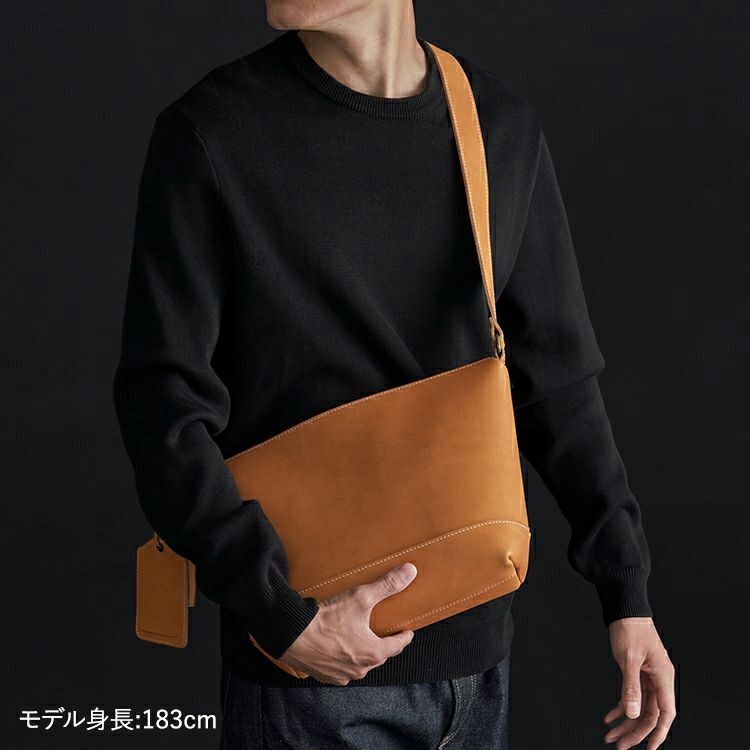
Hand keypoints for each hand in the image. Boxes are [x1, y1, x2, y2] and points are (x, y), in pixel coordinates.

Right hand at [279, 562, 417, 684]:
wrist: (294, 635)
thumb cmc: (328, 619)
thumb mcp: (361, 597)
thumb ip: (387, 585)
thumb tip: (409, 572)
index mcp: (373, 653)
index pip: (397, 646)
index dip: (404, 637)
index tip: (407, 632)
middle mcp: (359, 669)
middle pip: (379, 656)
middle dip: (383, 645)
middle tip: (384, 633)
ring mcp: (342, 675)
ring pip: (360, 665)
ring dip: (363, 654)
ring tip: (362, 639)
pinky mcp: (325, 675)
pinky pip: (341, 669)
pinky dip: (344, 659)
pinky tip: (340, 649)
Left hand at [604, 617, 675, 748]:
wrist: (625, 609)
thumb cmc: (630, 628)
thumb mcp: (628, 659)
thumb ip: (631, 687)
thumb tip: (632, 713)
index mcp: (663, 677)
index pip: (665, 713)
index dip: (658, 733)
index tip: (649, 749)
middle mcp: (658, 679)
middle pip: (650, 714)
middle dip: (635, 732)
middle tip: (619, 745)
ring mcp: (648, 677)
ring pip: (639, 707)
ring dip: (626, 722)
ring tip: (611, 735)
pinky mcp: (637, 673)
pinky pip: (631, 696)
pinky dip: (621, 707)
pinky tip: (610, 716)